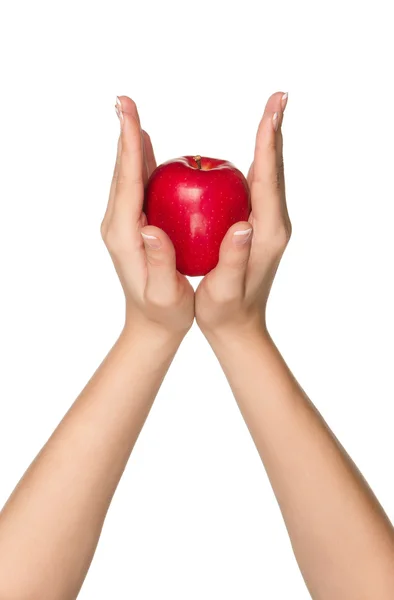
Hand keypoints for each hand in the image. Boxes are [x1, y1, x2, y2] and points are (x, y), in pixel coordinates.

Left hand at [101, 96, 193, 339]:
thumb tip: (150, 228)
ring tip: (131, 114)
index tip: (129, 116)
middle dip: (125, 135)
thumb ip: (157, 262)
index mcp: (124, 235)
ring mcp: (124, 225)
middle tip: (125, 100)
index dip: (129, 148)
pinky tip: (147, 148)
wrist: (151, 325)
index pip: (127, 183)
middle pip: (122, 172)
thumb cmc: (164, 312)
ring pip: (127, 177)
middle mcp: (118, 225)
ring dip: (130, 145)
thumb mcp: (163, 293)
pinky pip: (137, 189)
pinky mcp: (134, 227)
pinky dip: (140, 164)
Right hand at [195, 92, 290, 339]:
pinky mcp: (258, 227)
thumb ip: (236, 258)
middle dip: (275, 131)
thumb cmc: (226, 311)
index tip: (273, 110)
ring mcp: (268, 225)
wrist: (239, 326)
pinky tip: (252, 150)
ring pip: (269, 177)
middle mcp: (273, 224)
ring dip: (269, 143)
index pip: (269, 180)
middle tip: (279, 97)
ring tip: (270, 112)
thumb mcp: (225, 290)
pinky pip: (258, 188)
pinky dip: (258, 163)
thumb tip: (244, 224)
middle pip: (275, 170)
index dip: (269, 143)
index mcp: (267, 233)